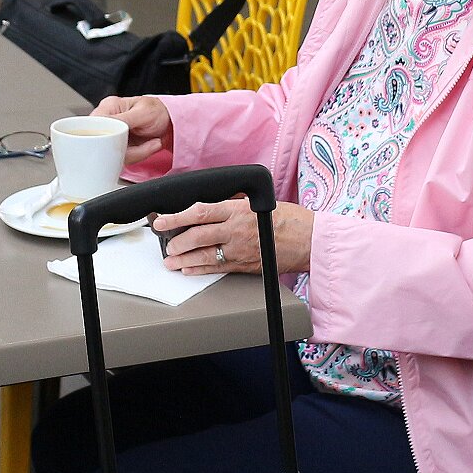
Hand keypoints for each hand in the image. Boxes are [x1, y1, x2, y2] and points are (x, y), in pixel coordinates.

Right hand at [93, 95, 173, 167]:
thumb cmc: (158, 111)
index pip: (93, 125)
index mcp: (109, 107)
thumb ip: (124, 119)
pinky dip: (137, 156)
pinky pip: (121, 158)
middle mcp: (107, 121)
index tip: (122, 140)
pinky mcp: (117, 147)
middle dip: (124, 149)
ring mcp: (111, 136)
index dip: (105, 137)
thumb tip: (106, 126)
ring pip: (111, 154)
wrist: (170, 122)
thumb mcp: (143, 113)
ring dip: (135, 153)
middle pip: (102, 143)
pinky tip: (148, 147)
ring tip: (151, 143)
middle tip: (143, 145)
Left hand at [155, 200, 312, 276]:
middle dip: (177, 241)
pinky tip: (189, 270)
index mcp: (239, 210)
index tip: (161, 221)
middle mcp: (237, 230)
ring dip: (184, 259)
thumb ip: (235, 205)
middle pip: (198, 235)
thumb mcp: (259, 202)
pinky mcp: (245, 265)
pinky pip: (217, 268)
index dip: (176, 217)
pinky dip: (200, 270)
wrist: (310, 241)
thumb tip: (213, 208)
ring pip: (204, 255)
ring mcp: (240, 250)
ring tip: (171, 261)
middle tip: (166, 244)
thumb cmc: (290, 219)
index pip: (200, 211)